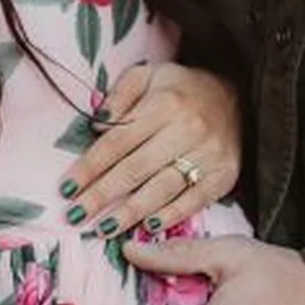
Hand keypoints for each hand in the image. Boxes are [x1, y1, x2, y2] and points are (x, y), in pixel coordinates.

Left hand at [59, 63, 240, 239]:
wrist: (237, 98)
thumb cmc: (182, 90)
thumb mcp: (148, 75)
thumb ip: (120, 94)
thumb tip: (98, 124)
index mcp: (164, 104)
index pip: (118, 141)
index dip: (90, 167)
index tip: (67, 189)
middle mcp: (187, 129)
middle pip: (135, 168)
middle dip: (102, 195)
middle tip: (75, 215)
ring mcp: (209, 154)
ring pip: (162, 188)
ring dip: (131, 212)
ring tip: (103, 229)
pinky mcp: (225, 173)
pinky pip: (195, 200)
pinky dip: (171, 216)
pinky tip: (147, 228)